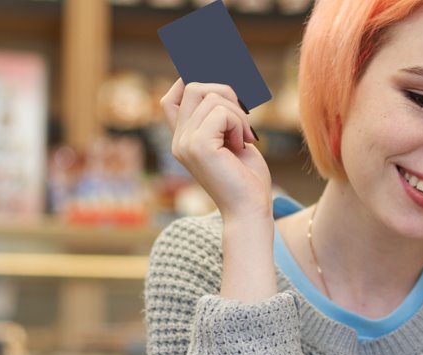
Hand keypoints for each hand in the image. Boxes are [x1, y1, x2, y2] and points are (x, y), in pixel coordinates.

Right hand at [160, 79, 271, 219]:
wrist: (250, 209)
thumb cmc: (247, 178)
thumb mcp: (233, 138)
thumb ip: (222, 115)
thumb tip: (224, 82)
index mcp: (183, 139)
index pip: (172, 97)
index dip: (190, 79)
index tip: (216, 78)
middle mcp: (178, 140)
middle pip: (192, 87)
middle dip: (226, 93)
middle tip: (245, 118)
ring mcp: (185, 143)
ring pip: (211, 97)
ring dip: (238, 113)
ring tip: (245, 137)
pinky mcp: (198, 146)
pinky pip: (222, 112)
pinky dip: (239, 123)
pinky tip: (243, 144)